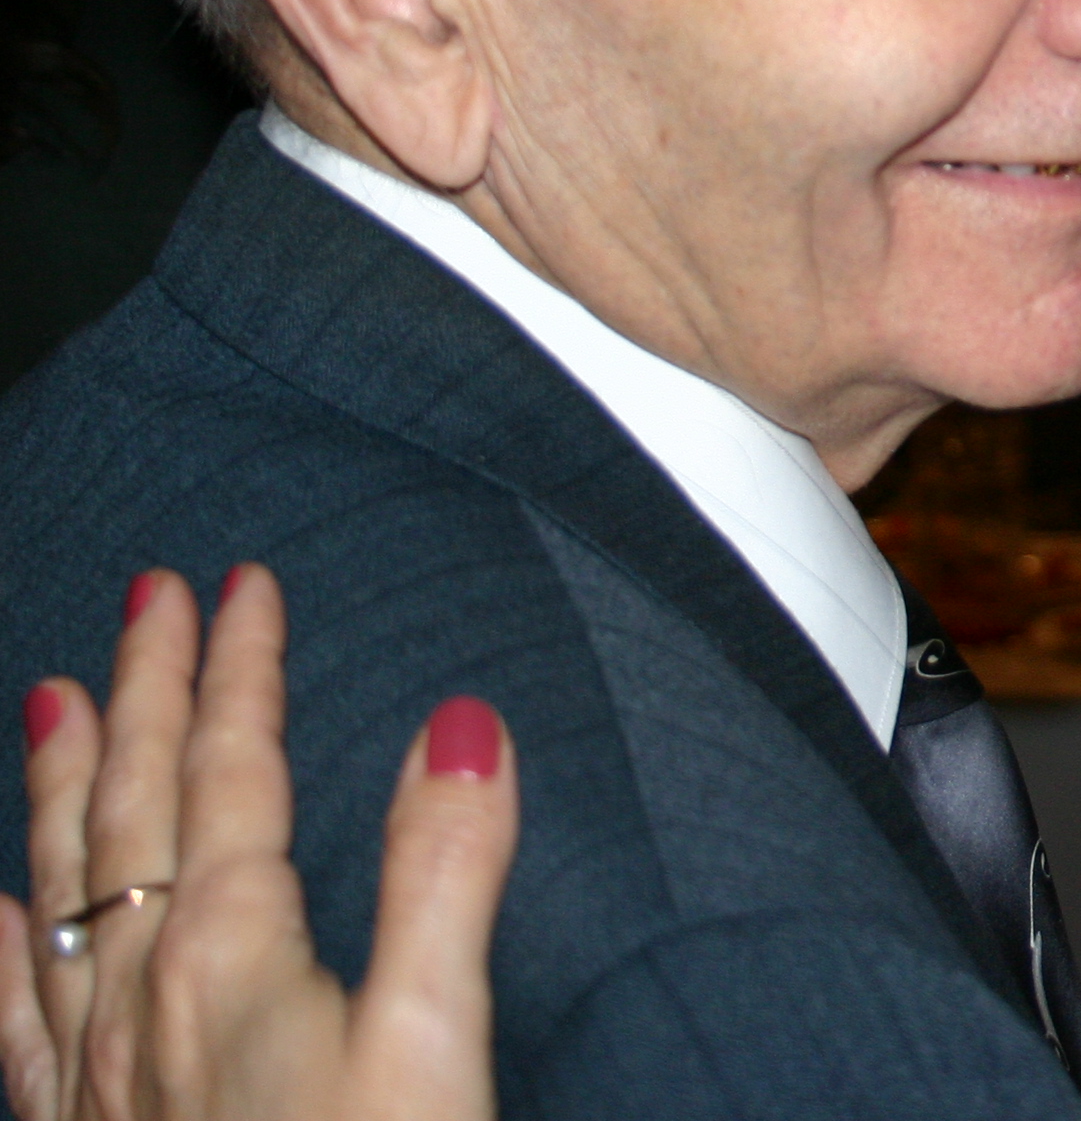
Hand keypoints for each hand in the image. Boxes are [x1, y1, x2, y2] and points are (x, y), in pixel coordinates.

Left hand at [0, 566, 516, 1120]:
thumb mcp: (434, 1039)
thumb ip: (442, 877)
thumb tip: (463, 726)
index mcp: (232, 954)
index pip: (230, 772)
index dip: (236, 670)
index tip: (239, 584)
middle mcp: (142, 995)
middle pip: (133, 808)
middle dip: (141, 691)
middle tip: (146, 596)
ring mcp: (95, 1070)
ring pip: (62, 887)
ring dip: (59, 785)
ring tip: (46, 699)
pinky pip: (16, 1019)